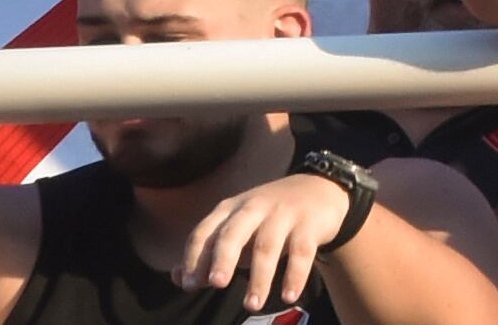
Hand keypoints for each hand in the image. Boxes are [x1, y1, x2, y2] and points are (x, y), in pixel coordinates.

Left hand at [180, 169, 357, 309]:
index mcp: (230, 209)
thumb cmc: (268, 217)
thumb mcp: (236, 228)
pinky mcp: (309, 225)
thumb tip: (178, 278)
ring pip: (267, 246)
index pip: (205, 232)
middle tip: (216, 284)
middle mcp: (254, 208)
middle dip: (224, 258)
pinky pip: (301, 252)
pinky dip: (295, 275)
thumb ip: (207, 253)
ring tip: (251, 306)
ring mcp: (283, 214)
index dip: (195, 257)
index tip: (190, 284)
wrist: (320, 190)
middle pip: (234, 233)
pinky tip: (288, 296)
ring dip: (259, 277)